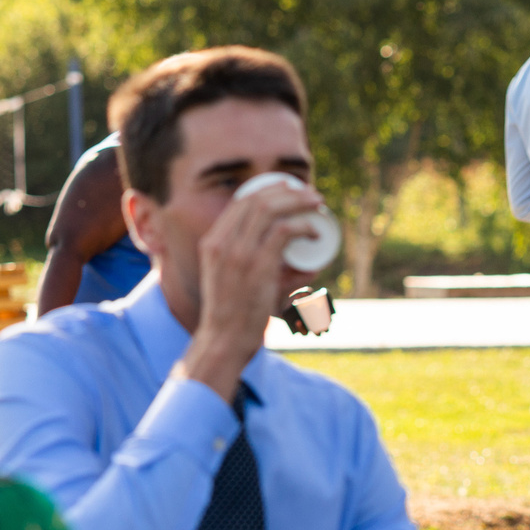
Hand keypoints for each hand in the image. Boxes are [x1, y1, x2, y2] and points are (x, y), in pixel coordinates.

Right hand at [180, 180, 323, 397]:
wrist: (223, 340)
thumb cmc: (235, 317)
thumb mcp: (240, 286)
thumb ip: (264, 276)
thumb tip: (309, 272)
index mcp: (212, 242)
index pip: (240, 201)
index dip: (268, 189)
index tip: (290, 190)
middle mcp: (222, 242)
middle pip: (257, 199)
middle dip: (287, 191)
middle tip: (310, 195)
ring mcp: (238, 253)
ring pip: (271, 210)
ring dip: (298, 202)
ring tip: (317, 205)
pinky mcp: (257, 265)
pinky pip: (284, 232)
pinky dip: (303, 226)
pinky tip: (315, 230)